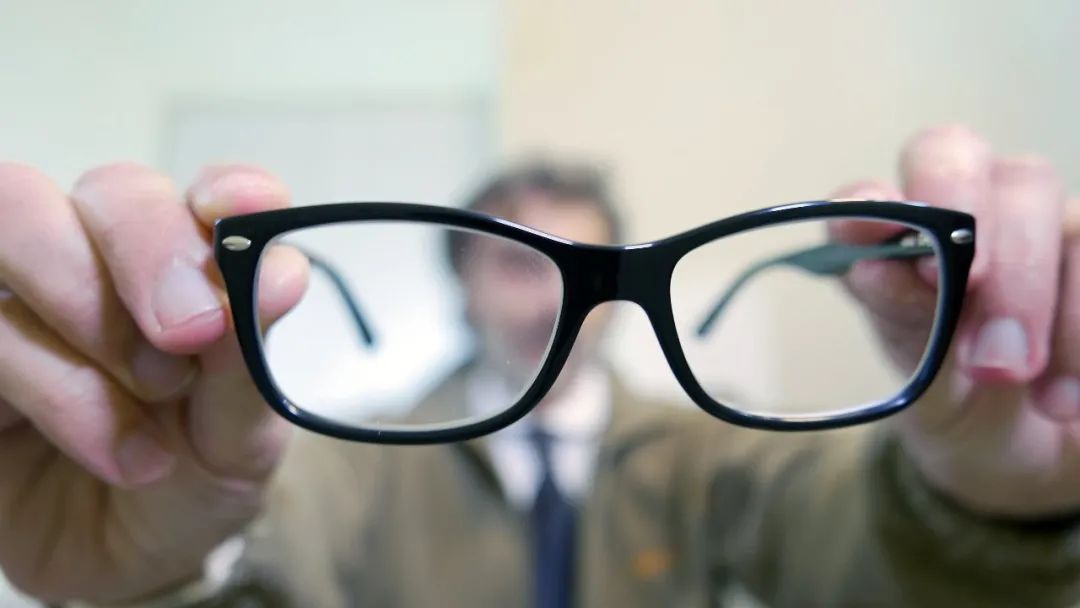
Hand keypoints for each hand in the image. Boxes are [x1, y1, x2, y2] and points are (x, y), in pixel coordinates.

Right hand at [0, 163, 309, 602]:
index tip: (237, 212)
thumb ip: (249, 360)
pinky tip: (113, 451)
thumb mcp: (236, 440)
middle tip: (187, 334)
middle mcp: (112, 264)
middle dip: (148, 252)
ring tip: (149, 430)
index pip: (216, 194)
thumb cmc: (191, 481)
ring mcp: (27, 299)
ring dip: (92, 334)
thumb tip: (279, 271)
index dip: (230, 187)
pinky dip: (52, 388)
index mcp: (199, 273)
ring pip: (19, 238)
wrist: (124, 562)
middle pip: (108, 191)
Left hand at [833, 125, 1079, 517]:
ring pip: (1079, 233)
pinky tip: (1069, 401)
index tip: (922, 256)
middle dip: (1014, 274)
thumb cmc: (952, 392)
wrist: (1016, 449)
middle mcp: (1005, 202)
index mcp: (932, 212)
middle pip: (1024, 186)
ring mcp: (1067, 230)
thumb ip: (897, 313)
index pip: (937, 155)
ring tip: (1043, 401)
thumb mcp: (916, 369)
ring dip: (1061, 322)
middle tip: (996, 363)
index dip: (935, 189)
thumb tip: (875, 266)